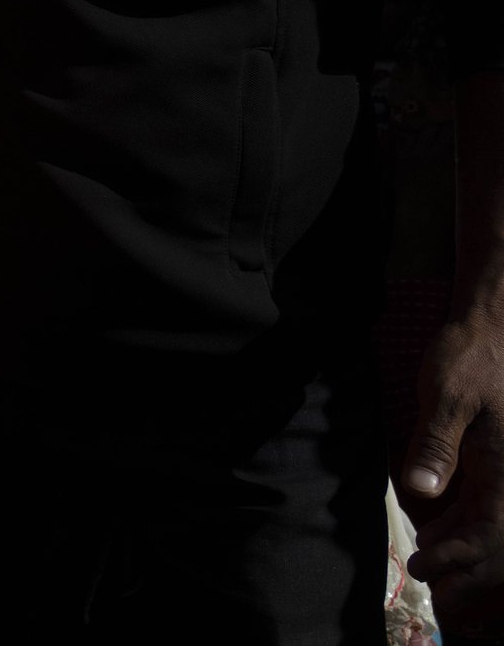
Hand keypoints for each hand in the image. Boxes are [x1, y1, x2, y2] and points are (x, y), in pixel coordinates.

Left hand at [406, 311, 503, 619]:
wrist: (493, 329)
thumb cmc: (472, 358)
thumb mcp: (448, 396)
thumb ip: (436, 445)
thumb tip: (421, 490)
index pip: (490, 533)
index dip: (461, 559)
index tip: (427, 571)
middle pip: (497, 541)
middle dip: (467, 570)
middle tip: (431, 588)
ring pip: (492, 525)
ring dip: (464, 549)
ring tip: (428, 565)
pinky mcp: (495, 461)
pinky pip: (485, 503)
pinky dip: (464, 523)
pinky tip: (436, 531)